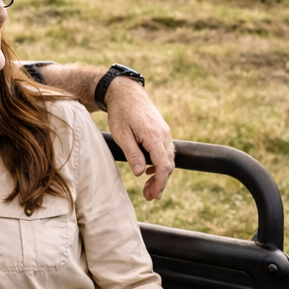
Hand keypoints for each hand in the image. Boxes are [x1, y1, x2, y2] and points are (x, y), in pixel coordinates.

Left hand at [105, 77, 173, 199]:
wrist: (125, 91)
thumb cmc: (120, 112)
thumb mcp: (121, 135)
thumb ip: (133, 154)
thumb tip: (141, 173)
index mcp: (154, 136)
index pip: (164, 166)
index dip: (160, 183)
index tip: (153, 195)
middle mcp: (164, 135)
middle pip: (168, 165)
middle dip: (160, 183)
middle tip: (149, 197)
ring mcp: (164, 132)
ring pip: (168, 159)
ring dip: (160, 175)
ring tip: (148, 188)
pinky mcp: (161, 131)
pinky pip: (165, 151)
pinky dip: (160, 164)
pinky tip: (149, 171)